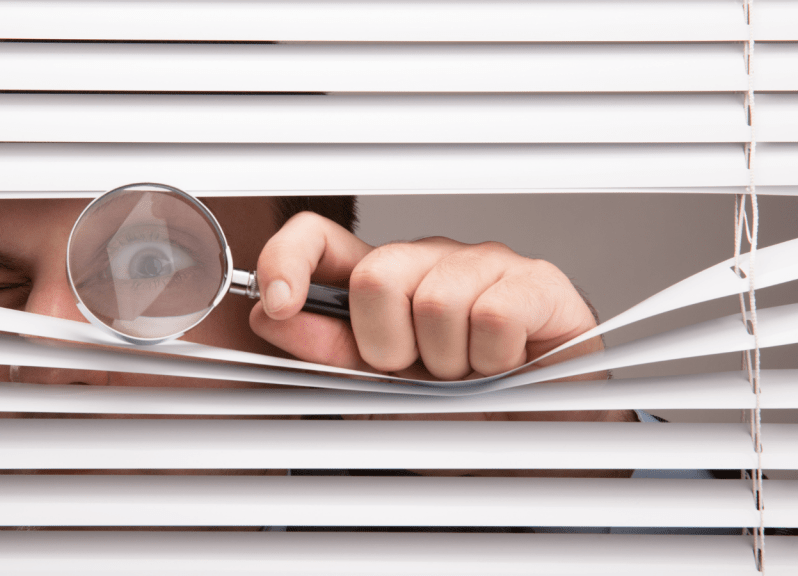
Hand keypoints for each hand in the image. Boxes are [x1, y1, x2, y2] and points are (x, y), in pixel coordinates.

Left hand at [249, 211, 602, 382]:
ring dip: (447, 363)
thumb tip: (269, 315)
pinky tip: (504, 369)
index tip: (278, 304)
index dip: (288, 260)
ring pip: (436, 300)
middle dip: (387, 347)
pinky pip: (492, 316)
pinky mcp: (537, 282)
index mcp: (382, 281)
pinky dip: (494, 362)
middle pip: (375, 275)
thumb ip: (327, 353)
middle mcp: (429, 262)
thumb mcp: (377, 393)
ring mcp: (485, 264)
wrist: (535, 450)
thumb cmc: (459, 417)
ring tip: (467, 376)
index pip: (319, 238)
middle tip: (418, 374)